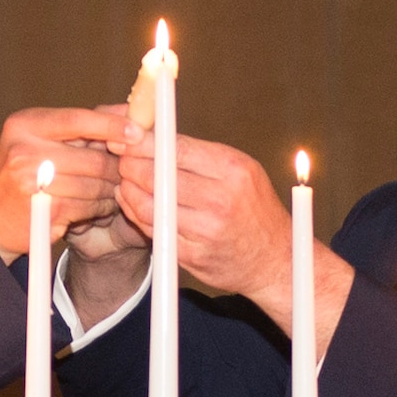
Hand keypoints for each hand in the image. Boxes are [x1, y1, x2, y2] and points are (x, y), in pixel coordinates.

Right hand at [0, 108, 137, 262]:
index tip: (138, 131)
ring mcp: (32, 182)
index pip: (78, 119)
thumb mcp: (36, 141)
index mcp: (25, 125)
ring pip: (93, 184)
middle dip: (116, 167)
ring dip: (110, 191)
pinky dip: (99, 209)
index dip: (111, 125)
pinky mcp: (43, 210)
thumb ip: (74, 129)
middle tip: (127, 173)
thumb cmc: (18, 176)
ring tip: (112, 192)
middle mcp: (25, 150)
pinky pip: (87, 206)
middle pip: (92, 157)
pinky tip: (98, 209)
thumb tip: (124, 113)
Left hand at [116, 134, 288, 298]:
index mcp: (232, 171)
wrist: (275, 259)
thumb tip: (158, 137)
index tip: (126, 138)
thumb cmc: (255, 210)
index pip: (175, 149)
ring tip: (125, 182)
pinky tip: (133, 205)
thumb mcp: (242, 172)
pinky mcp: (192, 256)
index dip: (144, 143)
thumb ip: (202, 157)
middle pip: (157, 176)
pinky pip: (153, 231)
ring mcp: (205, 231)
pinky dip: (137, 216)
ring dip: (129, 192)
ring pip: (149, 205)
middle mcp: (220, 200)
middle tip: (121, 161)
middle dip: (130, 165)